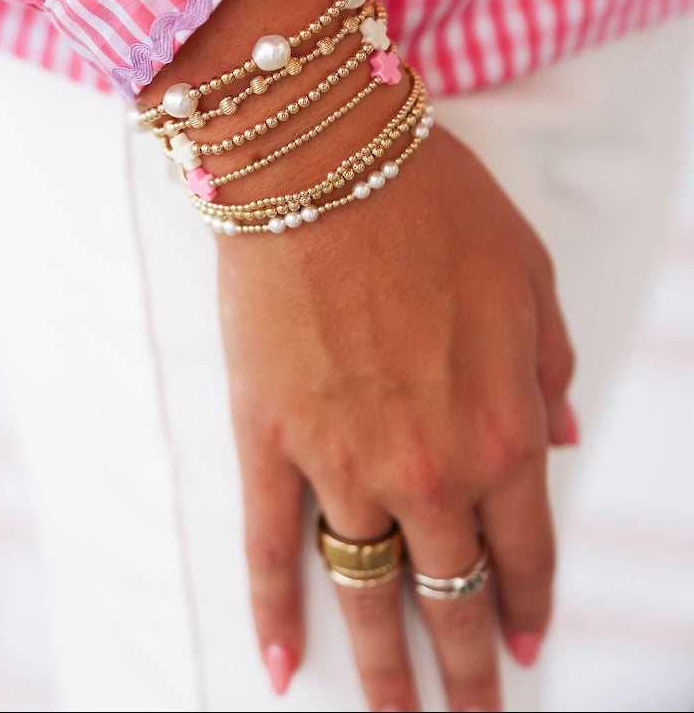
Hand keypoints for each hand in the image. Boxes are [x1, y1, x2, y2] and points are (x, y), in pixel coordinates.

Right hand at [217, 121, 574, 710]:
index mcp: (501, 428)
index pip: (523, 551)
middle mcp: (427, 466)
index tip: (521, 646)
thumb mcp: (530, 276)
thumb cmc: (433, 206)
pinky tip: (280, 666)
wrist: (326, 161)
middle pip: (447, 594)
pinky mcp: (269, 439)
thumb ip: (548, 368)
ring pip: (363, 590)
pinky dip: (273, 613)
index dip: (525, 607)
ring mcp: (340, 460)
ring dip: (380, 668)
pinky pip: (268, 546)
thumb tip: (556, 440)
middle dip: (462, 671)